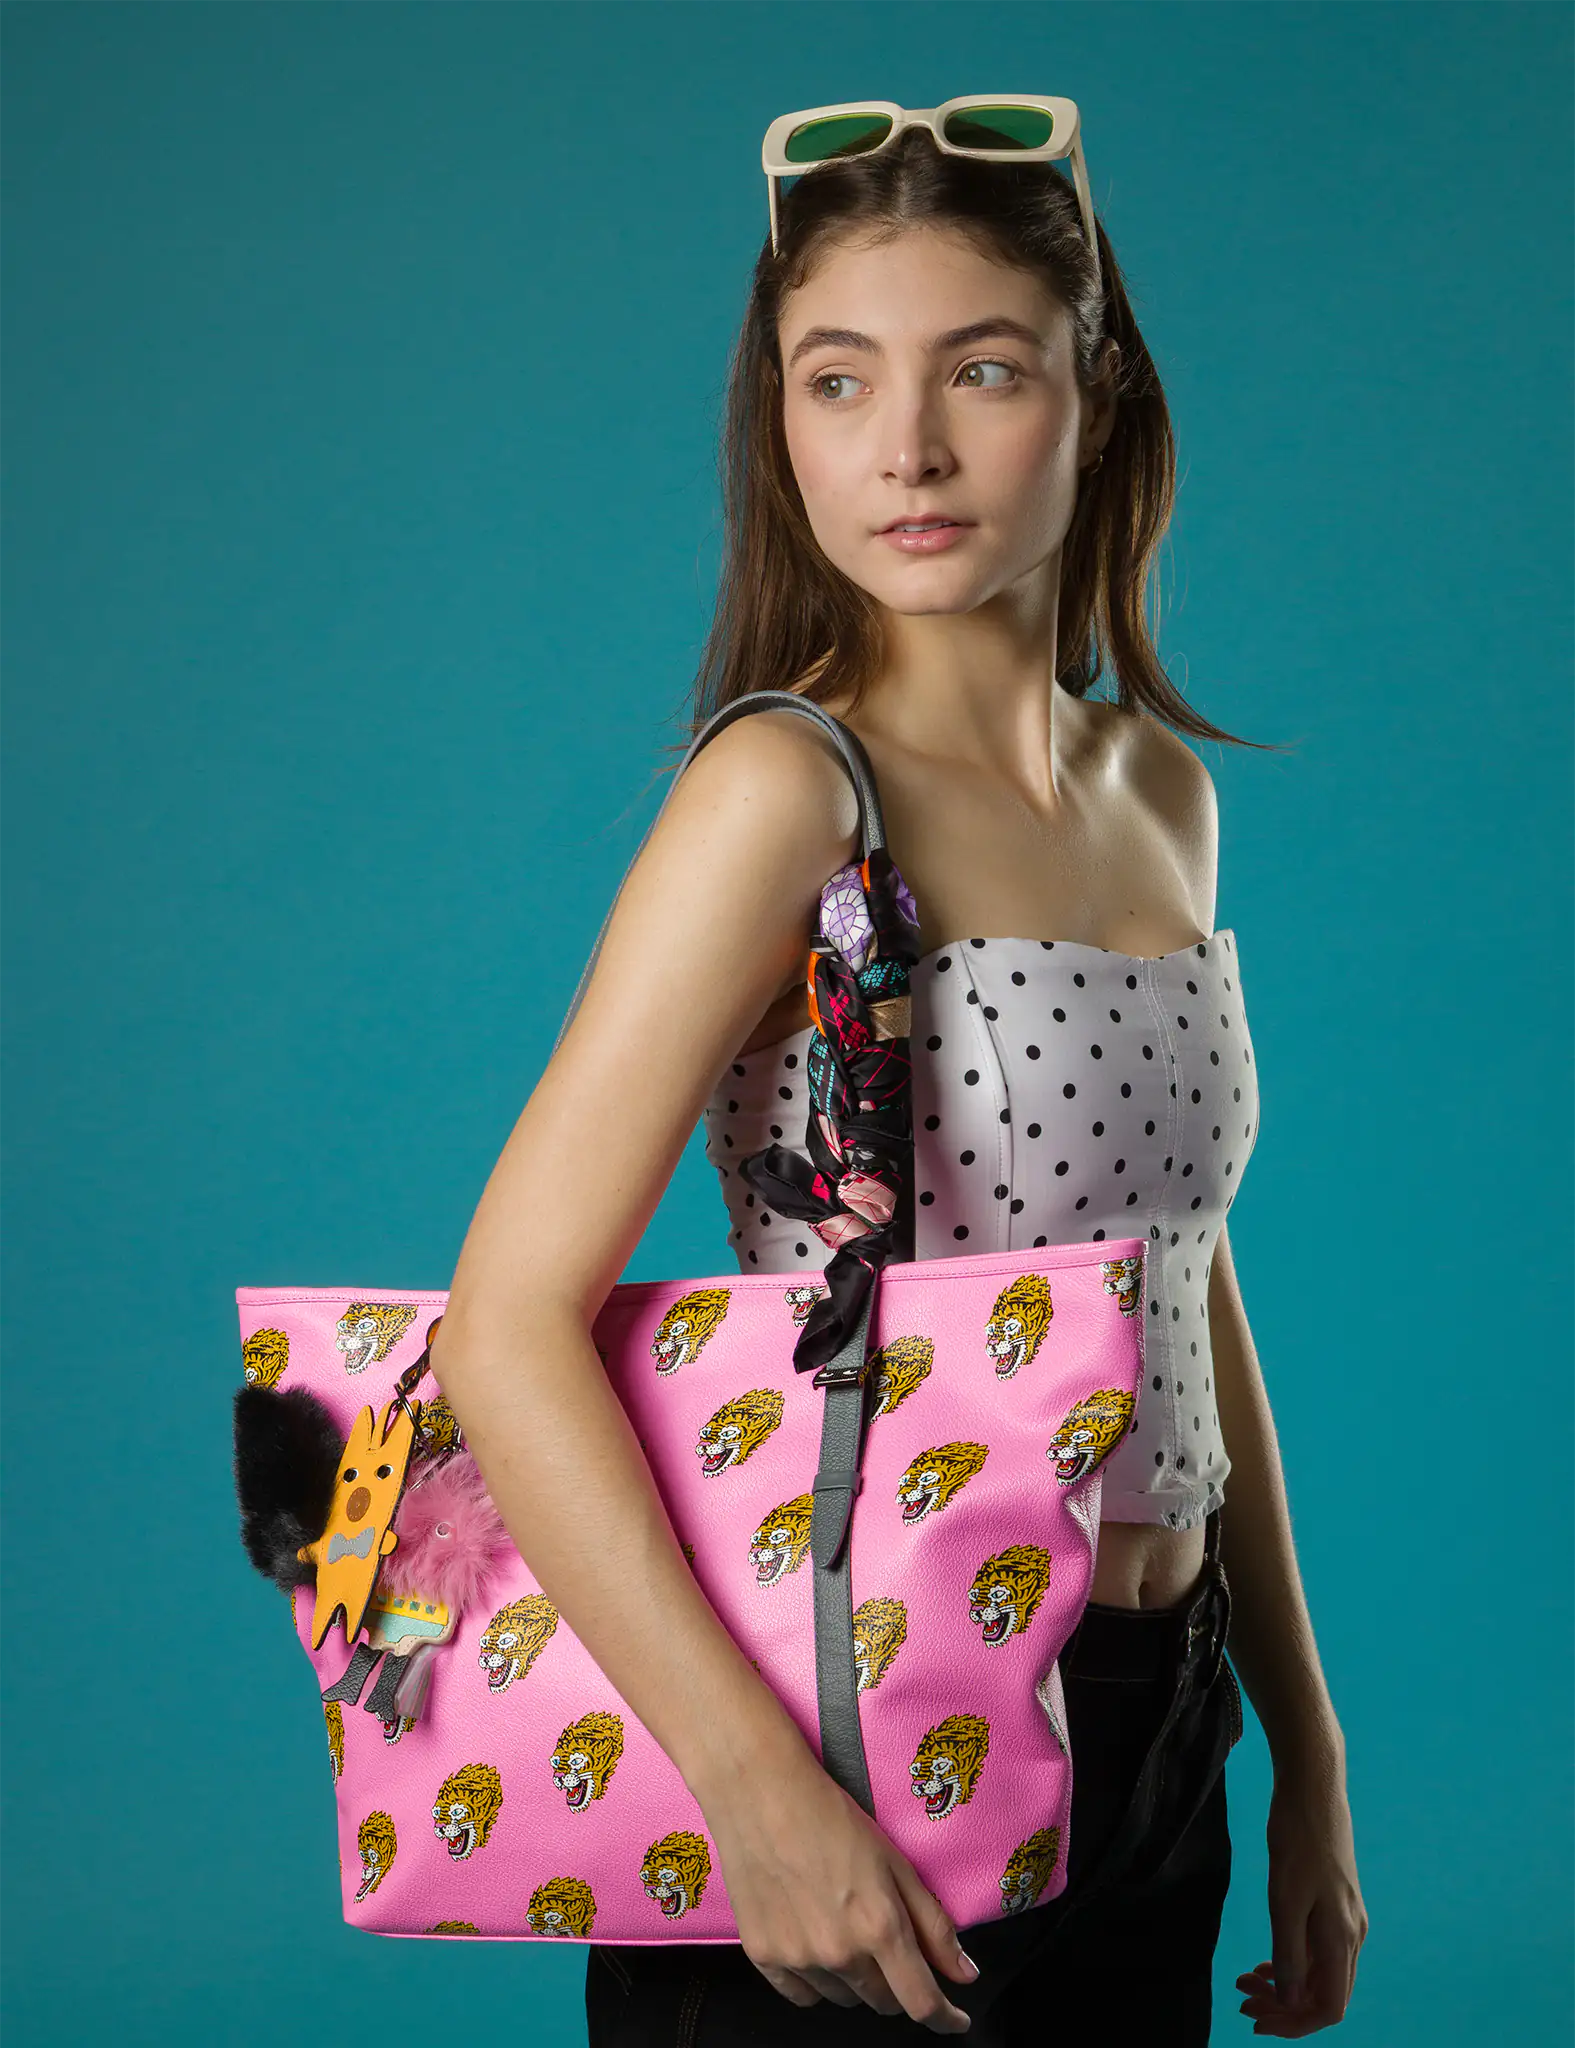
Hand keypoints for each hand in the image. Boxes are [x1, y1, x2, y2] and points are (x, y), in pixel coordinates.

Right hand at [697, 1736, 979, 2032]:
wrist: (759, 1791)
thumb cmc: (829, 1816)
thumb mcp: (895, 1861)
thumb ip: (934, 1924)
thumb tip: (965, 1974)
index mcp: (879, 1926)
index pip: (921, 2002)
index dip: (945, 2018)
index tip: (955, 2019)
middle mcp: (839, 1952)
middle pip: (883, 2002)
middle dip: (898, 1984)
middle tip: (888, 1942)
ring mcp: (798, 1958)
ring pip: (844, 1998)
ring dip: (856, 1979)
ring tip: (843, 1925)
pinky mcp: (763, 1956)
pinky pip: (803, 1995)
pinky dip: (817, 1980)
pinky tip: (815, 1941)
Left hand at [1237, 1761, 1367, 2034]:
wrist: (1314, 1788)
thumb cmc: (1298, 1838)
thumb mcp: (1284, 1897)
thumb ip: (1289, 1951)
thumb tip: (1289, 2001)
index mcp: (1342, 1938)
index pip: (1328, 2007)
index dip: (1295, 2023)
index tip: (1257, 2020)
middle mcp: (1351, 1936)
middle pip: (1323, 1994)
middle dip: (1284, 2007)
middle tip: (1242, 2000)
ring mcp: (1346, 1919)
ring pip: (1318, 1972)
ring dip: (1284, 1985)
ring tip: (1244, 1980)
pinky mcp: (1336, 1904)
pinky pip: (1317, 1950)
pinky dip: (1291, 1961)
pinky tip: (1265, 1959)